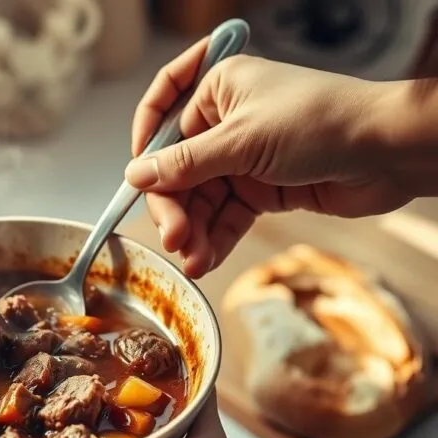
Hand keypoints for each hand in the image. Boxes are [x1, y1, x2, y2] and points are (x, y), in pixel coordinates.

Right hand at [126, 37, 416, 278]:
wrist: (390, 153)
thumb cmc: (322, 123)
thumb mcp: (242, 142)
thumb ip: (185, 164)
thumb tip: (135, 175)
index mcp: (218, 89)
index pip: (163, 115)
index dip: (145, 147)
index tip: (137, 181)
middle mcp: (227, 122)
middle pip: (178, 169)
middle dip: (174, 206)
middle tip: (174, 236)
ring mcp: (244, 158)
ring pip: (201, 199)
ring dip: (193, 231)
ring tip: (193, 258)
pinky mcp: (263, 189)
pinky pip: (226, 217)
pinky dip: (214, 239)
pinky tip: (205, 260)